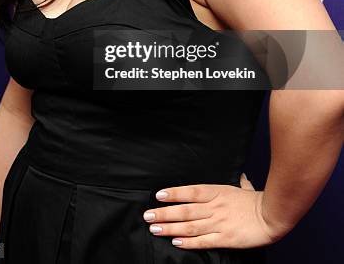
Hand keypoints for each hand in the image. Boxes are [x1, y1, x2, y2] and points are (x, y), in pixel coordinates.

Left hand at [142, 173, 289, 249]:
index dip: (174, 193)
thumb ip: (240, 183)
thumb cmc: (258, 201)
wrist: (272, 215)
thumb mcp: (245, 187)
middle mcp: (215, 207)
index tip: (158, 195)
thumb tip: (242, 177)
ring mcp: (219, 223)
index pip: (190, 191)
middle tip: (148, 215)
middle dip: (164, 213)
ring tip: (155, 228)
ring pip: (189, 226)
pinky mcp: (225, 238)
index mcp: (217, 192)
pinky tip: (176, 242)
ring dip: (170, 228)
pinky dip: (188, 242)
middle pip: (185, 210)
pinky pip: (203, 241)